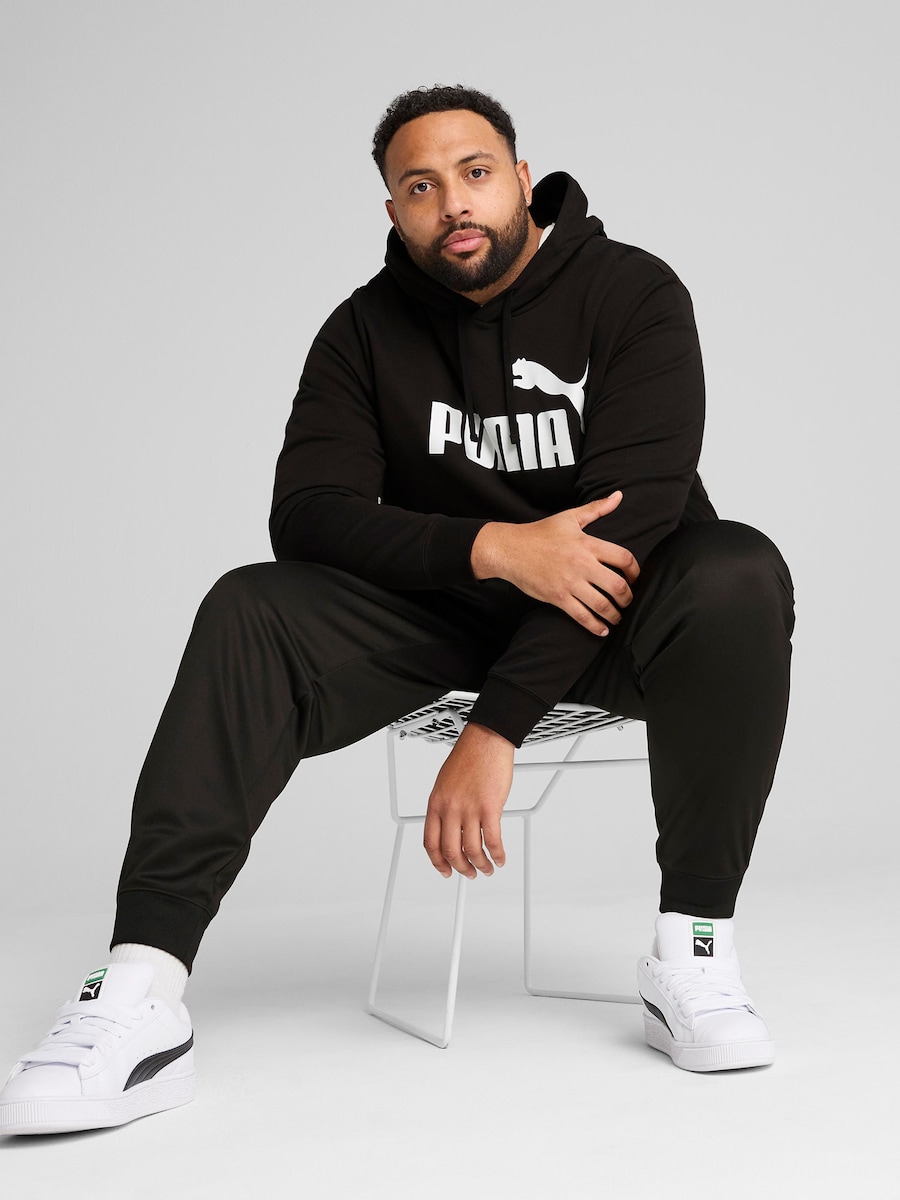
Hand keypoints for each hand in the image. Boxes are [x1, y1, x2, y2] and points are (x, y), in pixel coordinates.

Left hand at [423, 722, 513, 878]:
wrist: (485, 741)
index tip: (445, 870)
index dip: (437, 862)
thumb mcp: (445, 784)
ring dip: (480, 865)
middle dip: (461, 868)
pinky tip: (500, 857)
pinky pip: (492, 840)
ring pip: (472, 850)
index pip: (430, 843)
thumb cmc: (468, 757)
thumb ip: (446, 808)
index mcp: (436, 803)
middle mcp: (450, 808)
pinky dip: (497, 854)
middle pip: (451, 851)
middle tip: (469, 874)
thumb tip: (452, 830)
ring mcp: (469, 809)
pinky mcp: (489, 808)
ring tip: (487, 868)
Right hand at [470, 491, 639, 635]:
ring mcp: (570, 583)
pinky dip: (595, 626)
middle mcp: (582, 564)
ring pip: (602, 605)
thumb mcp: (570, 517)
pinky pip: (581, 616)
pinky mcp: (558, 597)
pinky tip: (602, 630)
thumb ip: (597, 508)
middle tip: (628, 602)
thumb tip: (619, 496)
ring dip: (615, 615)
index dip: (636, 571)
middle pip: (617, 586)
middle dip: (628, 598)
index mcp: (588, 544)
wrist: (510, 549)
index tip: (636, 578)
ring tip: (617, 617)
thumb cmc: (540, 533)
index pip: (624, 558)